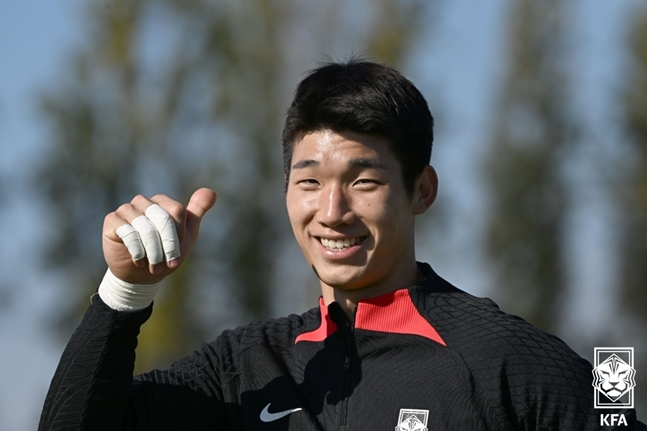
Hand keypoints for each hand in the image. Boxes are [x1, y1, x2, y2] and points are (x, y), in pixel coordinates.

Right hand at [102, 188, 216, 284]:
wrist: (140, 276)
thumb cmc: (165, 254)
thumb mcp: (186, 235)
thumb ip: (197, 212)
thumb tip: (211, 192)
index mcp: (162, 202)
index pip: (177, 211)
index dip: (178, 236)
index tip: (176, 255)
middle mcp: (144, 201)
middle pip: (163, 218)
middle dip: (167, 246)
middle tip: (167, 264)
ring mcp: (126, 209)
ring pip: (145, 227)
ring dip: (152, 252)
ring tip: (153, 266)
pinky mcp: (112, 220)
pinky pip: (128, 233)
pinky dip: (137, 251)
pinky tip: (139, 260)